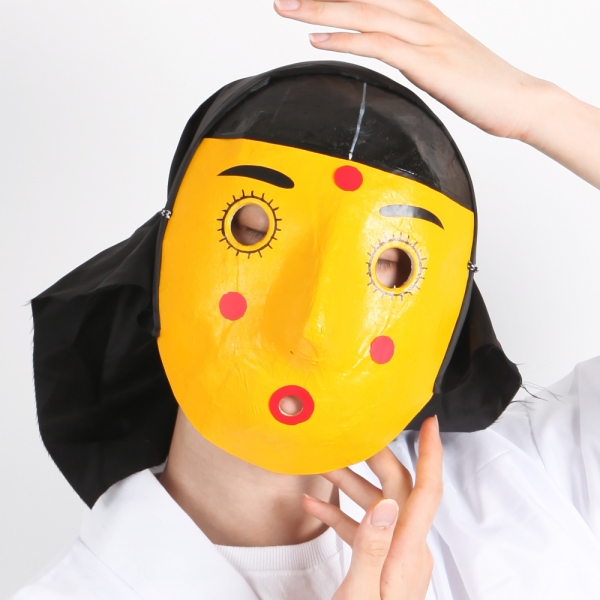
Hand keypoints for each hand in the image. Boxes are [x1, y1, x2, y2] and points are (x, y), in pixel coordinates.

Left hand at [273, 0, 539, 140]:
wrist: (521, 101)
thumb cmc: (485, 87)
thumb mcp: (442, 61)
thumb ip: (414, 52)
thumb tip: (391, 54)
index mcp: (426, 15)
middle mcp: (423, 18)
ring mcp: (425, 37)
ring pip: (364, 14)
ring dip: (321, 9)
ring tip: (287, 7)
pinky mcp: (427, 62)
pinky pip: (377, 44)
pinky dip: (344, 39)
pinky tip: (317, 38)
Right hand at [302, 416, 441, 599]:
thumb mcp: (361, 594)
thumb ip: (373, 548)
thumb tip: (387, 504)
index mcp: (407, 551)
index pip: (427, 491)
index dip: (431, 453)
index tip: (429, 423)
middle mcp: (407, 548)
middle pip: (398, 489)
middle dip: (375, 458)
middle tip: (355, 436)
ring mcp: (395, 556)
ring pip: (378, 505)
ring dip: (351, 485)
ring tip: (324, 466)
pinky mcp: (381, 563)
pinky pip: (366, 528)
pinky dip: (343, 513)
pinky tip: (317, 506)